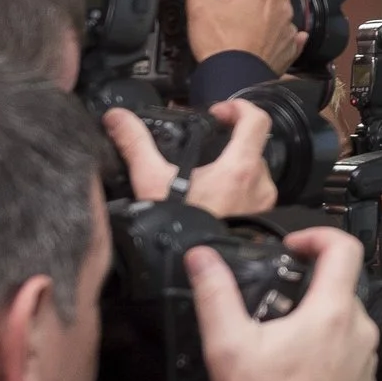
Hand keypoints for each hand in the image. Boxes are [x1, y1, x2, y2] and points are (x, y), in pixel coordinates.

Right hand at [102, 99, 277, 218]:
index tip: (218, 113)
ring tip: (206, 174)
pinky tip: (213, 198)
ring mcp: (264, 205)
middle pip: (254, 146)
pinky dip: (238, 189)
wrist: (189, 272)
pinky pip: (254, 195)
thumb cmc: (178, 228)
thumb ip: (135, 143)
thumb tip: (117, 117)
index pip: (257, 120)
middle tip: (207, 143)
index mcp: (241, 168)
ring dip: (235, 166)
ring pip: (256, 172)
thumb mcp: (151, 181)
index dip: (239, 107)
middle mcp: (260, 185)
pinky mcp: (261, 221)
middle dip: (232, 141)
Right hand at [181, 0, 306, 72]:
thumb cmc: (219, 42)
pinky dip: (283, 35)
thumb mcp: (200, 6)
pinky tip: (274, 38)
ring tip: (253, 21)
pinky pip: (292, 38)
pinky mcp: (289, 51)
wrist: (233, 79)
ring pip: (285, 14)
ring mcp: (288, 31)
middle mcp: (282, 9)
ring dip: (272, 13)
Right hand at [189, 227, 377, 380]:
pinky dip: (327, 343)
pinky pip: (350, 345)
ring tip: (281, 335)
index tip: (291, 246)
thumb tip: (201, 258)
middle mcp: (360, 328)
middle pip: (341, 282)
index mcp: (332, 311)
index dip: (316, 235)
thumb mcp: (230, 346)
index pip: (344, 247)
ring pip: (345, 315)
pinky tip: (298, 364)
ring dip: (317, 315)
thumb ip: (215, 295)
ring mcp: (367, 355)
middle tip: (275, 296)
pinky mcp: (366, 377)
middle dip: (308, 281)